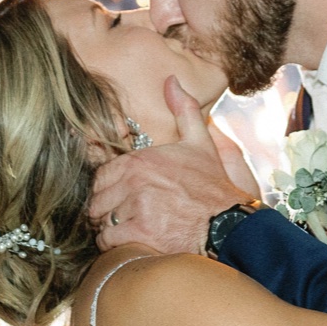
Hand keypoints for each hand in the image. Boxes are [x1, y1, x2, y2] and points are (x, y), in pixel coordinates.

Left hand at [90, 77, 259, 253]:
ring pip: (100, 221)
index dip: (110, 190)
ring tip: (128, 229)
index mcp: (141, 159)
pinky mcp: (140, 232)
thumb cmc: (213, 187)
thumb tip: (171, 80)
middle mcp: (135, 180)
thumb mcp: (200, 143)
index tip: (121, 198)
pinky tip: (130, 241)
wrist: (229, 223)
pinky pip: (108, 240)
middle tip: (124, 216)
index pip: (101, 176)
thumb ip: (183, 110)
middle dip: (107, 210)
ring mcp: (137, 206)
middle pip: (97, 200)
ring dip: (109, 228)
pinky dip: (114, 244)